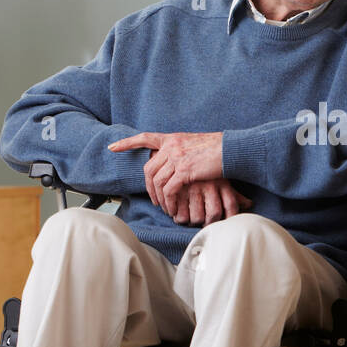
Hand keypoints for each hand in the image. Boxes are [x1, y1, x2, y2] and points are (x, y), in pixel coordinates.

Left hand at [108, 131, 223, 214]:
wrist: (233, 150)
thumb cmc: (220, 149)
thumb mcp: (196, 144)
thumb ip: (182, 151)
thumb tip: (175, 161)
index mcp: (173, 138)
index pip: (145, 138)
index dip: (127, 143)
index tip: (112, 148)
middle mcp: (172, 146)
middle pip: (149, 168)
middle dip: (148, 187)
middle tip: (154, 199)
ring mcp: (177, 158)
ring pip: (157, 181)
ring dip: (159, 198)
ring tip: (164, 208)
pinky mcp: (185, 170)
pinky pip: (169, 190)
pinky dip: (168, 201)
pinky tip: (172, 208)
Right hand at [169, 177, 251, 225]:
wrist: (181, 155)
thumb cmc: (203, 174)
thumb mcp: (221, 180)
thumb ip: (234, 194)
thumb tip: (250, 204)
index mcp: (222, 182)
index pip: (231, 205)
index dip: (230, 217)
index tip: (224, 222)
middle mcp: (209, 185)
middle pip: (215, 214)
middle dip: (210, 223)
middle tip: (205, 223)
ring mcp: (193, 188)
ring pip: (197, 218)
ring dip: (195, 222)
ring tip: (191, 218)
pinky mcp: (177, 192)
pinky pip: (180, 215)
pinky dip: (180, 219)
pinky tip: (179, 214)